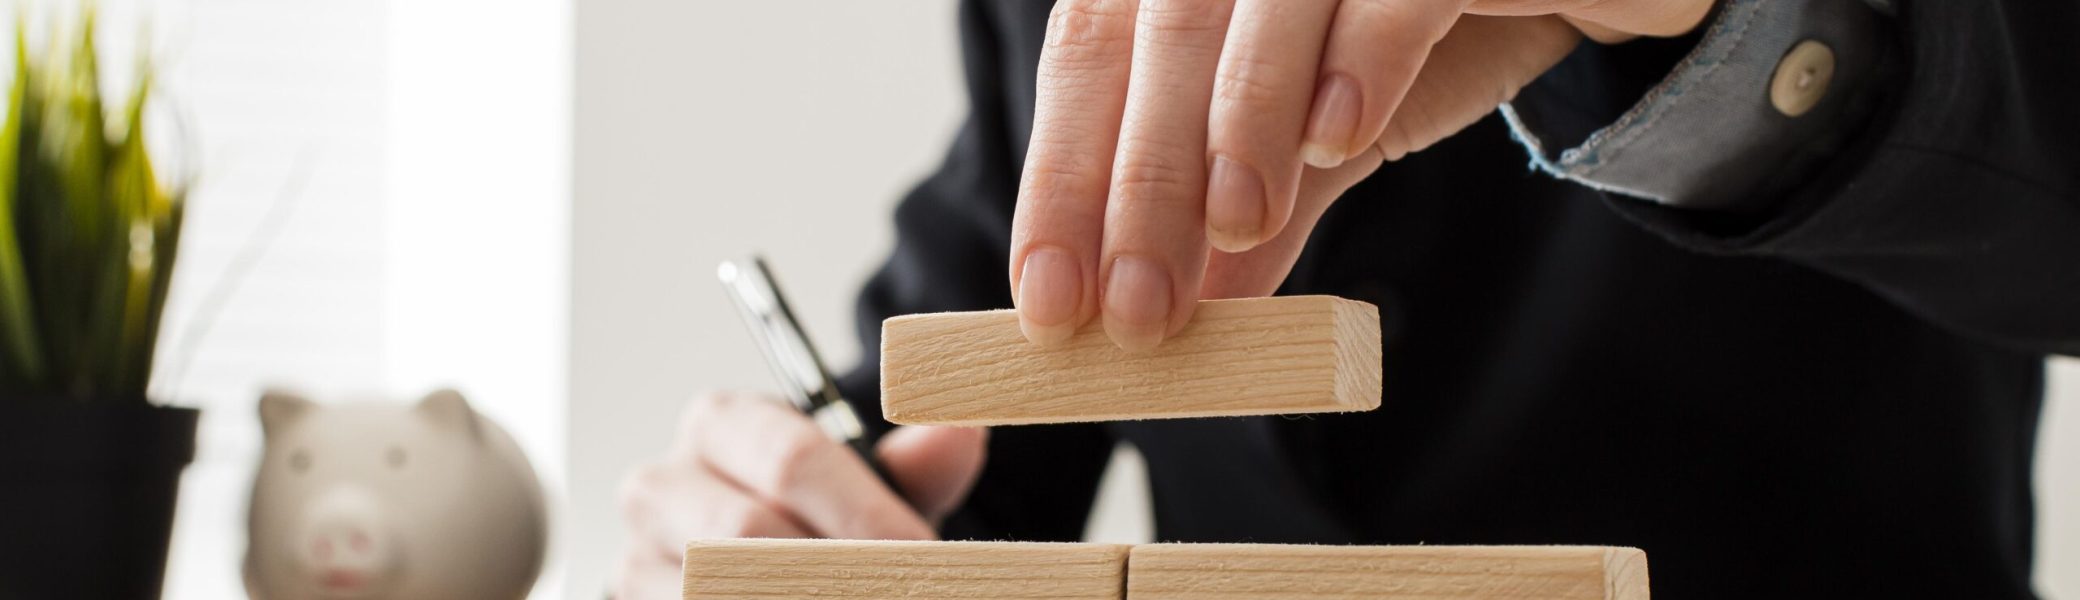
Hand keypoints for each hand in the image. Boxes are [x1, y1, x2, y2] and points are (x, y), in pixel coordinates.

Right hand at [612, 391, 986, 599]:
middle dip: (835, 571)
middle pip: (749, 532)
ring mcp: (637, 556)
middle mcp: (663, 484)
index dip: (864, 512)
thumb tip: (959, 434)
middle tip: (896, 588)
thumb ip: (919, 464)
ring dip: (798, 595)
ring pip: (717, 587)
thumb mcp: (874, 487)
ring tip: (859, 595)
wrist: (772, 562)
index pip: (792, 458)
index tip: (919, 554)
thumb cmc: (822, 517)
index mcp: (722, 424)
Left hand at [1008, 0, 1711, 349]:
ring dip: (1238, 123)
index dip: (1062, 183)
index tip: (1051, 306)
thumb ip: (1254, 214)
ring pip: (1257, 6)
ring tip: (1237, 223)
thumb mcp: (1322, 136)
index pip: (1088, 61)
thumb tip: (1181, 320)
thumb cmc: (1434, 34)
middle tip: (1136, 312)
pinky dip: (1356, 60)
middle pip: (1154, 40)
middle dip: (1139, 186)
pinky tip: (1339, 136)